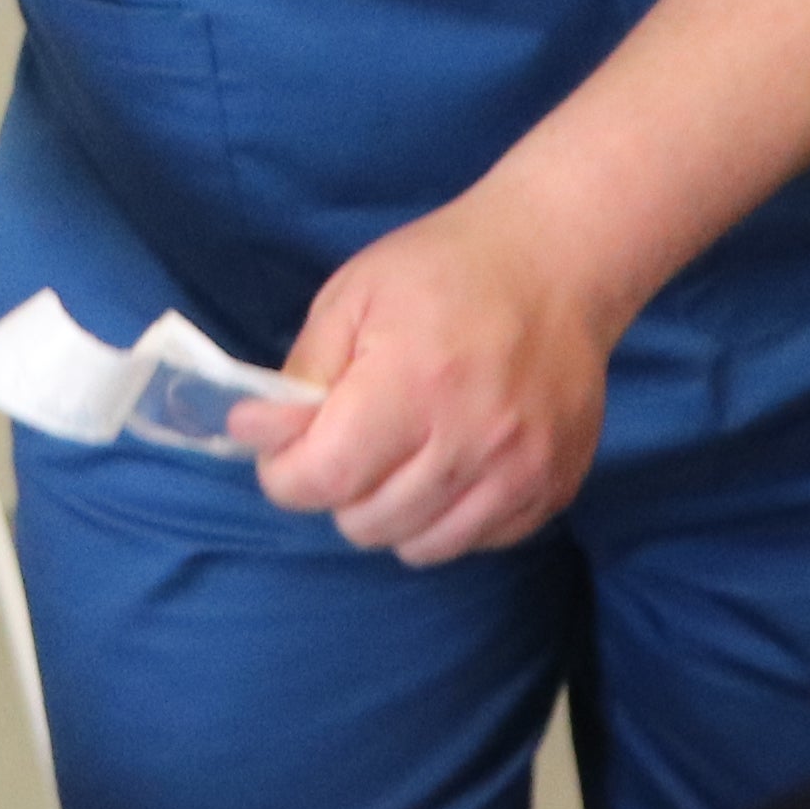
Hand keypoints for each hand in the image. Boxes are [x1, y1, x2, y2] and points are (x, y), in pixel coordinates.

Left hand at [240, 191, 621, 560]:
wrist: (557, 261)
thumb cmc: (442, 271)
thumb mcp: (350, 298)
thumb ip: (299, 376)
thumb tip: (252, 435)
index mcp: (413, 384)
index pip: (323, 480)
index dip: (285, 474)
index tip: (286, 448)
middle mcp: (473, 439)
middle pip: (366, 523)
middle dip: (339, 489)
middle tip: (352, 438)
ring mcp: (521, 471)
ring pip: (419, 546)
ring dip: (391, 511)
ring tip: (400, 454)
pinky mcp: (553, 488)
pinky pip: (473, 542)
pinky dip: (446, 518)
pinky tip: (449, 463)